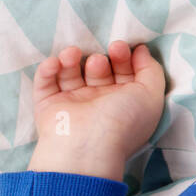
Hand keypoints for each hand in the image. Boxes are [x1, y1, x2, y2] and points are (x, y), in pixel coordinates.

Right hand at [28, 41, 166, 180]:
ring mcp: (73, 104)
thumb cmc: (123, 121)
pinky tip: (56, 62)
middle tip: (100, 61)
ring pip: (70, 73)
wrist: (87, 148)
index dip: (123, 56)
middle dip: (100, 60)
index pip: (124, 71)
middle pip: (98, 70)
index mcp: (124, 100)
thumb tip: (141, 50)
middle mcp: (99, 102)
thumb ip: (151, 69)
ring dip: (71, 59)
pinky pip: (45, 82)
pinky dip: (48, 69)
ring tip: (73, 54)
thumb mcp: (150, 94)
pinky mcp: (49, 106)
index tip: (121, 47)